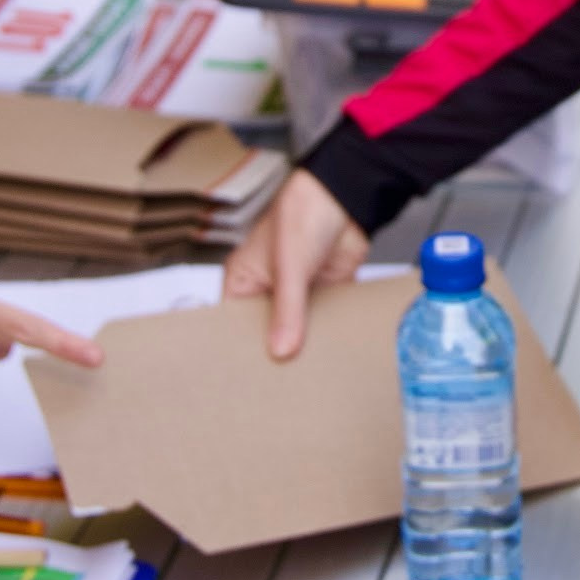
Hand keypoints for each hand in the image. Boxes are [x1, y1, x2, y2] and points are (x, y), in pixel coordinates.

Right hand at [222, 169, 369, 358]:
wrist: (346, 198)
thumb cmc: (303, 213)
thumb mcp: (289, 266)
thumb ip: (287, 311)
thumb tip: (282, 351)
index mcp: (243, 280)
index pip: (232, 324)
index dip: (239, 348)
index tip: (246, 374)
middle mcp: (267, 291)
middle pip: (265, 332)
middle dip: (274, 351)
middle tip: (278, 382)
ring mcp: (296, 295)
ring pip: (295, 331)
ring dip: (303, 345)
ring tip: (305, 375)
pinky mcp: (324, 295)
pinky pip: (322, 323)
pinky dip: (326, 335)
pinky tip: (329, 353)